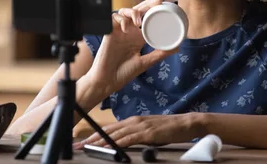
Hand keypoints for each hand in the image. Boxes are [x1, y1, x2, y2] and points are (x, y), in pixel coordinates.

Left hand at [73, 113, 204, 148]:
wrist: (186, 123)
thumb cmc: (170, 129)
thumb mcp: (150, 131)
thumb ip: (137, 135)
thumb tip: (125, 143)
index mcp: (134, 120)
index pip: (110, 128)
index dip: (95, 134)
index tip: (84, 142)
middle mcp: (134, 121)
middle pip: (108, 130)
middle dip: (92, 138)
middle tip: (79, 145)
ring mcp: (140, 126)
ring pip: (115, 134)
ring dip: (99, 141)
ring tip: (87, 146)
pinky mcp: (147, 132)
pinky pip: (128, 138)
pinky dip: (117, 142)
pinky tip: (109, 146)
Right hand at [84, 0, 177, 97]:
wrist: (107, 81)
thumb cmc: (124, 73)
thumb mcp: (145, 62)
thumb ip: (159, 54)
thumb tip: (177, 48)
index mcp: (138, 37)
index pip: (146, 18)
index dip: (153, 9)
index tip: (163, 4)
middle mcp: (129, 32)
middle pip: (137, 11)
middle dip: (146, 4)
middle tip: (157, 2)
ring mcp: (119, 32)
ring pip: (124, 12)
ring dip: (133, 12)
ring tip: (139, 22)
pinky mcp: (109, 33)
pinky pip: (113, 18)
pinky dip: (120, 19)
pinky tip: (126, 28)